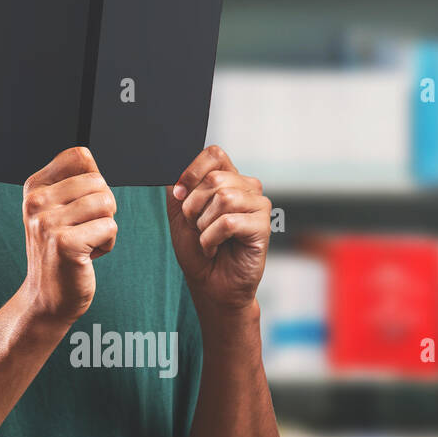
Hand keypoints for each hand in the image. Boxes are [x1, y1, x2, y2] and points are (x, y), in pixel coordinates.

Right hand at [21, 146, 117, 324]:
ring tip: (86, 242)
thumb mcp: (55, 210)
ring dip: (106, 227)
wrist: (46, 297)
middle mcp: (36, 201)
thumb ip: (71, 182)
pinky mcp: (65, 243)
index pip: (80, 155)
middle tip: (84, 230)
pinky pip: (109, 228)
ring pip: (107, 203)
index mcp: (34, 187)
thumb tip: (88, 155)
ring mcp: (48, 222)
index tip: (80, 206)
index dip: (94, 180)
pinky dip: (107, 244)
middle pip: (99, 181)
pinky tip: (87, 256)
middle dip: (104, 208)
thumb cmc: (60, 250)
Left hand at [165, 145, 270, 308]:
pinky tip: (214, 247)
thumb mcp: (179, 213)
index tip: (179, 194)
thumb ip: (178, 188)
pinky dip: (212, 238)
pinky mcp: (263, 226)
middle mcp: (247, 188)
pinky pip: (229, 222)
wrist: (209, 282)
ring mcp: (258, 206)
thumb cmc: (197, 248)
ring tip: (207, 237)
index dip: (192, 171)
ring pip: (223, 198)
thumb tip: (173, 168)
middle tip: (196, 226)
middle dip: (193, 206)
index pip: (215, 154)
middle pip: (215, 178)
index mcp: (228, 179)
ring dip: (203, 224)